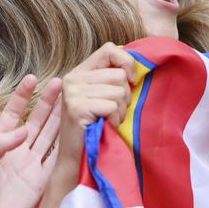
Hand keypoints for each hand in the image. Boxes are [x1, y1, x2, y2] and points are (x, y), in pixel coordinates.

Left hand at [0, 75, 63, 207]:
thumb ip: (0, 145)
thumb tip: (23, 132)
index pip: (14, 113)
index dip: (23, 96)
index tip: (32, 78)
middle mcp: (18, 151)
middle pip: (38, 122)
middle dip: (49, 103)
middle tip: (63, 83)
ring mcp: (32, 165)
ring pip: (50, 137)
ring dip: (61, 120)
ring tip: (74, 101)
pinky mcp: (42, 182)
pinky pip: (57, 161)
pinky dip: (67, 146)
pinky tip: (78, 131)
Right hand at [56, 43, 136, 165]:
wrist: (75, 158)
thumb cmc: (95, 127)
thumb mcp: (101, 97)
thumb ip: (111, 79)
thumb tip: (136, 68)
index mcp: (78, 72)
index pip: (109, 50)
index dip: (126, 62)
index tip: (131, 81)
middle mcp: (72, 78)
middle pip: (118, 75)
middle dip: (125, 96)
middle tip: (114, 111)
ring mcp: (72, 93)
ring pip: (118, 91)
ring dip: (120, 110)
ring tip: (109, 120)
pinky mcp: (76, 107)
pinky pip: (112, 106)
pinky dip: (115, 119)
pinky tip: (106, 126)